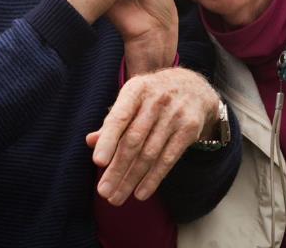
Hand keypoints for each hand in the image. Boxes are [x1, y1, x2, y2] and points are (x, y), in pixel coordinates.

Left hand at [85, 67, 219, 204]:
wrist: (194, 87)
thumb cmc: (152, 97)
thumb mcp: (132, 99)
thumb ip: (113, 121)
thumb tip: (91, 141)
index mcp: (136, 90)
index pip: (119, 117)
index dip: (108, 140)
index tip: (98, 162)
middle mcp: (156, 100)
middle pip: (134, 140)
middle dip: (117, 168)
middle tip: (104, 191)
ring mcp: (175, 115)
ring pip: (150, 154)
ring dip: (131, 179)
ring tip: (116, 197)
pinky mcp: (189, 129)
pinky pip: (168, 159)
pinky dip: (153, 179)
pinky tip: (140, 193)